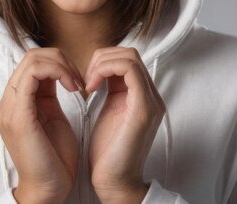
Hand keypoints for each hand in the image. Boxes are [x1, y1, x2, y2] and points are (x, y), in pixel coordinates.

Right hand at [0, 48, 83, 203]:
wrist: (49, 189)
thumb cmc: (55, 158)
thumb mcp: (52, 117)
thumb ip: (49, 94)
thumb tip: (57, 72)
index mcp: (15, 102)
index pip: (31, 62)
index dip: (57, 61)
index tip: (77, 78)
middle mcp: (7, 102)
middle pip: (30, 56)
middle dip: (60, 59)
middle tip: (79, 77)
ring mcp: (9, 107)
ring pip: (31, 60)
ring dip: (61, 65)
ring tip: (77, 82)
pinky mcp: (18, 115)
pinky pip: (32, 75)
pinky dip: (57, 72)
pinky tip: (73, 87)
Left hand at [85, 47, 164, 203]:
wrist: (115, 182)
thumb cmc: (108, 153)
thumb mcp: (108, 111)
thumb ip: (111, 89)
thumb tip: (101, 70)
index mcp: (142, 95)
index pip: (127, 59)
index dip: (103, 60)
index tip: (86, 79)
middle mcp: (151, 95)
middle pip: (129, 53)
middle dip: (101, 58)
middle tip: (86, 79)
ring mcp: (150, 101)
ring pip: (129, 57)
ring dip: (102, 63)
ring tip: (88, 83)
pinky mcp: (143, 108)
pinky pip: (129, 70)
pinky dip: (105, 70)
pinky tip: (91, 87)